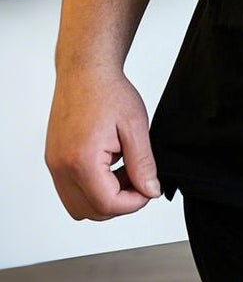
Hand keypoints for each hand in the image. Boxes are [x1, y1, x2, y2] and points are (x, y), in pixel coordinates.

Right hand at [45, 69, 161, 219]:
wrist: (85, 71)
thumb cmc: (109, 91)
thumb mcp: (135, 127)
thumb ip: (143, 164)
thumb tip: (150, 191)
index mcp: (81, 160)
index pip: (107, 204)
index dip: (133, 203)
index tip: (148, 189)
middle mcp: (61, 168)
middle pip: (91, 211)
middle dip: (119, 202)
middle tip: (138, 178)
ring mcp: (54, 165)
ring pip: (78, 206)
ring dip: (104, 198)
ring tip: (124, 169)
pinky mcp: (54, 160)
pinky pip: (70, 191)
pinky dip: (91, 188)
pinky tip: (109, 165)